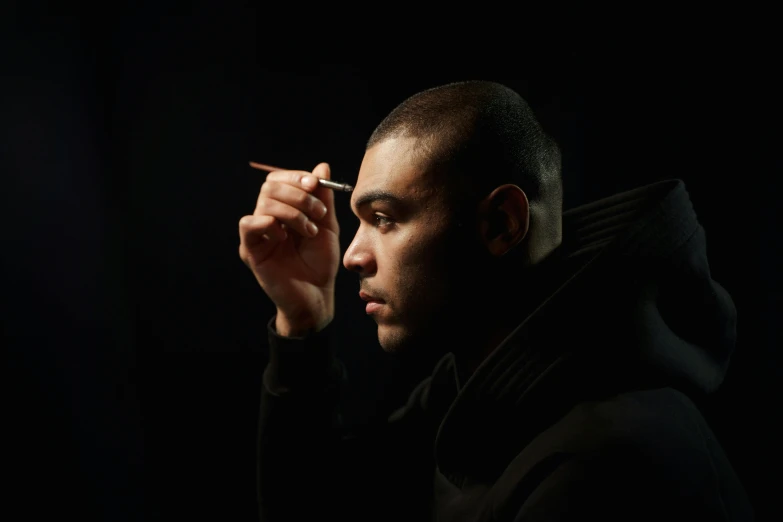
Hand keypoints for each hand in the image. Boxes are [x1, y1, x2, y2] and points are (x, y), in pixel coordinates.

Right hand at [238, 163, 339, 334]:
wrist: (317, 295)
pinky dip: (269, 223)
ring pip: (264, 202)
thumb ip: (323, 198)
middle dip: (298, 194)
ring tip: (309, 231)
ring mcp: (258, 233)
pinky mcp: (250, 249)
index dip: (296, 177)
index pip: (280, 178)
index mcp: (285, 209)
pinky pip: (248, 224)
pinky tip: (284, 237)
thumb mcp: (327, 226)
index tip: (315, 185)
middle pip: (270, 185)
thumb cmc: (321, 263)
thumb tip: (322, 166)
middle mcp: (268, 217)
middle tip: (318, 213)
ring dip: (293, 212)